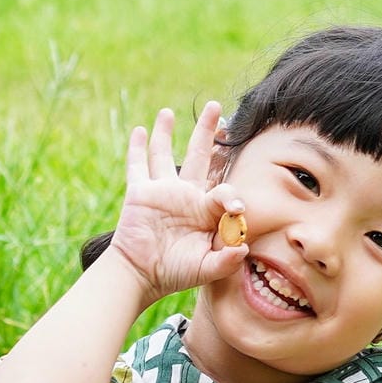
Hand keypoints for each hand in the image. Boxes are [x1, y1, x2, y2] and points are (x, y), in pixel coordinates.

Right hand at [108, 102, 247, 304]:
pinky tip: (139, 130)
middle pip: (199, 154)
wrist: (142, 275)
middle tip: (216, 107)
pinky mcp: (140, 192)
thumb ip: (227, 260)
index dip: (232, 196)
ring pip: (164, 153)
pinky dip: (137, 148)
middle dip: (208, 131)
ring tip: (169, 112)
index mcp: (205, 209)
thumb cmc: (175, 272)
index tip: (237, 207)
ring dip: (166, 132)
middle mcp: (185, 194)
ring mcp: (162, 190)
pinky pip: (138, 166)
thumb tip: (245, 248)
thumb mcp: (206, 269)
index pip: (223, 189)